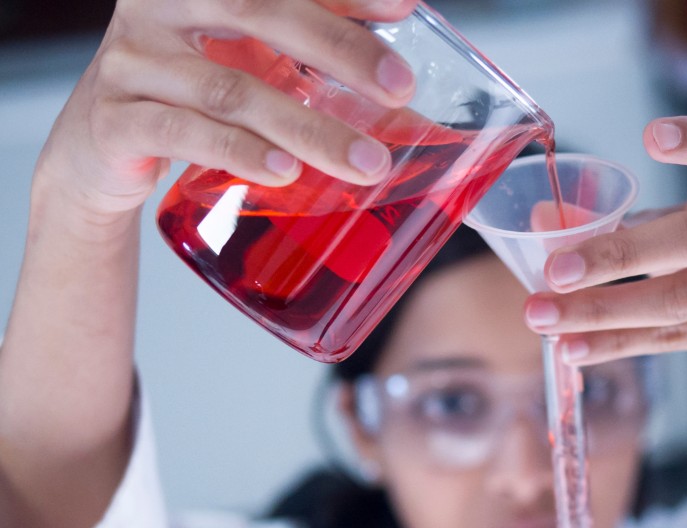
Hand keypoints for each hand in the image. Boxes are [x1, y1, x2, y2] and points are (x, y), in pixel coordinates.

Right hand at [35, 0, 419, 220]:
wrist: (99, 148)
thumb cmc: (190, 88)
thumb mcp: (247, 50)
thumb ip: (310, 33)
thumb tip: (398, 22)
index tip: (404, 7)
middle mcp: (158, 4)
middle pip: (257, 11)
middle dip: (339, 49)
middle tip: (400, 88)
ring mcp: (132, 61)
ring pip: (231, 90)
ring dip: (307, 128)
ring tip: (365, 161)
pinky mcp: (116, 121)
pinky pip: (185, 134)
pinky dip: (241, 153)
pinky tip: (285, 171)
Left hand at [522, 115, 686, 378]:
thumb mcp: (681, 213)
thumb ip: (615, 215)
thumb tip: (543, 219)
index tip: (651, 137)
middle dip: (619, 257)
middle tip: (555, 271)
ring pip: (684, 297)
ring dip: (606, 310)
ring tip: (546, 317)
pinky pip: (678, 338)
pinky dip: (619, 343)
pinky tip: (574, 346)